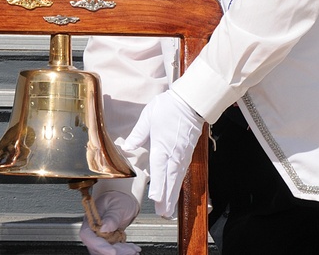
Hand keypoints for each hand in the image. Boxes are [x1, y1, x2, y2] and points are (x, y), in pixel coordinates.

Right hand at [79, 190, 141, 254]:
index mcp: (90, 220)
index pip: (88, 236)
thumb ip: (112, 217)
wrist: (124, 201)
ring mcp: (100, 238)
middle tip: (130, 250)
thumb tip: (105, 228)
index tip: (112, 250)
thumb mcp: (118, 205)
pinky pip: (113, 251)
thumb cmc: (118, 200)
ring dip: (120, 252)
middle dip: (115, 251)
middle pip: (97, 248)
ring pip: (106, 252)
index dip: (99, 246)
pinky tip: (132, 250)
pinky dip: (123, 252)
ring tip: (133, 250)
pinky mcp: (108, 243)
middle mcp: (93, 231)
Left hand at [125, 90, 203, 218]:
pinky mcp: (186, 154)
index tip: (156, 201)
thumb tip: (127, 147)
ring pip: (177, 179)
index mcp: (162, 147)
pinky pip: (181, 173)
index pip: (159, 171)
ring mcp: (182, 156)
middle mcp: (173, 156)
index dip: (158, 187)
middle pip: (170, 181)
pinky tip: (174, 190)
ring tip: (169, 210)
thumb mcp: (148, 118)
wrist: (190, 103)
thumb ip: (137, 135)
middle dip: (167, 199)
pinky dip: (178, 185)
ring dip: (173, 195)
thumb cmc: (169, 108)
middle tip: (164, 215)